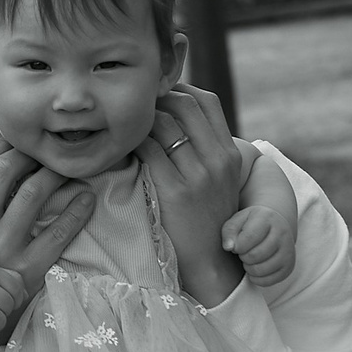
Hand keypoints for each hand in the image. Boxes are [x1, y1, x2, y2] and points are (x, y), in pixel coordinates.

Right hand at [0, 137, 97, 340]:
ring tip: (67, 168)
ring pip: (32, 194)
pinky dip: (76, 210)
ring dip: (55, 174)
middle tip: (45, 150)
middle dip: (28, 153)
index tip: (15, 137)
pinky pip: (58, 233)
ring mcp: (1, 250)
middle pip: (4, 171)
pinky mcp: (26, 270)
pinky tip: (87, 198)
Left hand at [138, 89, 243, 306]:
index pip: (207, 101)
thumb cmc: (207, 217)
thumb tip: (173, 116)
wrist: (211, 262)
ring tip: (124, 126)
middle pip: (184, 104)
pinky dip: (131, 143)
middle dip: (156, 99)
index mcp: (230, 153)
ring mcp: (198, 176)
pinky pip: (147, 151)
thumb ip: (205, 149)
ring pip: (163, 124)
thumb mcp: (219, 179)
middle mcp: (218, 159)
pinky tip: (121, 148)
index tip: (158, 95)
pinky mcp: (175, 192)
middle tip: (134, 108)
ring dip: (139, 120)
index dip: (180, 90)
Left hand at [222, 202, 295, 287]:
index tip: (237, 245)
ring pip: (261, 270)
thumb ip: (229, 231)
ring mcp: (288, 251)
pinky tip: (255, 268)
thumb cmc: (251, 224)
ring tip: (249, 259)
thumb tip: (229, 247)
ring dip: (249, 268)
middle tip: (243, 252)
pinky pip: (268, 281)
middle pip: (254, 255)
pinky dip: (256, 278)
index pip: (248, 238)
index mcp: (267, 218)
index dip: (237, 246)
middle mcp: (282, 233)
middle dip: (243, 256)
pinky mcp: (289, 266)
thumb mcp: (237, 220)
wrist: (274, 226)